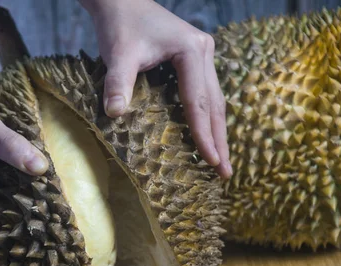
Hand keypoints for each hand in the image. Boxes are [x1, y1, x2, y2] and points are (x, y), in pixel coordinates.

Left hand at [80, 0, 231, 178]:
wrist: (122, 0)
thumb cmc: (121, 25)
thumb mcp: (119, 54)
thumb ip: (117, 83)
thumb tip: (114, 115)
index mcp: (192, 51)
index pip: (198, 101)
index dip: (203, 134)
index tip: (211, 161)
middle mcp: (204, 52)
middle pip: (216, 104)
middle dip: (220, 140)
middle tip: (225, 173)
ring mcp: (204, 55)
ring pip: (215, 100)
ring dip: (217, 131)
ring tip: (221, 162)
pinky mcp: (197, 59)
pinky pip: (206, 94)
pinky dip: (207, 118)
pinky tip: (208, 136)